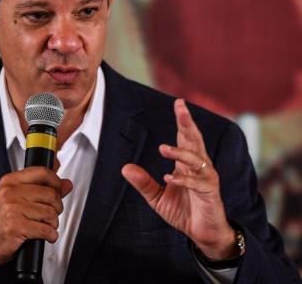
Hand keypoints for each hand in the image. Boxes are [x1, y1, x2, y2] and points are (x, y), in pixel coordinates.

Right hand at [0, 166, 72, 280]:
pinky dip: (51, 235)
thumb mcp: (16, 198)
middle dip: (57, 206)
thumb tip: (66, 184)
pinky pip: (45, 229)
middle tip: (52, 212)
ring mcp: (13, 209)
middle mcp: (10, 192)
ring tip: (47, 225)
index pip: (42, 172)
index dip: (56, 181)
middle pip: (50, 194)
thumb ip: (41, 188)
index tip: (59, 188)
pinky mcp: (16, 227)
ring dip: (53, 223)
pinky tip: (46, 235)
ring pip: (50, 212)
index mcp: (10, 181)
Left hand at [122, 98, 237, 259]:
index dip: (182, 121)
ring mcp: (207, 178)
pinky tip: (169, 177)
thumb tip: (125, 168)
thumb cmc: (183, 211)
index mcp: (187, 163)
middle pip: (194, 139)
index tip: (178, 103)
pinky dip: (183, 179)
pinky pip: (197, 182)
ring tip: (163, 149)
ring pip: (196, 158)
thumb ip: (144, 183)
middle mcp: (199, 166)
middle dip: (187, 122)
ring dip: (180, 152)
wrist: (203, 233)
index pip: (185, 137)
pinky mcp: (210, 192)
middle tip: (180, 106)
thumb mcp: (158, 197)